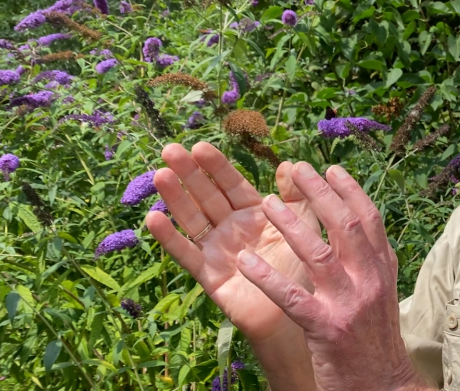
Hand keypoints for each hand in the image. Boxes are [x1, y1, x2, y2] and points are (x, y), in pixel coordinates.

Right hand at [146, 142, 316, 343]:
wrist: (297, 313)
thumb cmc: (302, 266)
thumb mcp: (305, 225)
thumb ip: (298, 196)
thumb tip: (289, 164)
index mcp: (253, 212)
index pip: (231, 184)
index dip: (216, 166)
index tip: (199, 146)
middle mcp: (231, 227)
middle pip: (207, 196)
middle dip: (189, 173)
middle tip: (170, 150)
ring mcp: (216, 248)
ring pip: (192, 218)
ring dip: (176, 198)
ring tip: (161, 175)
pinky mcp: (207, 273)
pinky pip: (186, 253)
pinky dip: (169, 237)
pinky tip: (154, 218)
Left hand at [235, 161, 425, 390]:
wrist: (383, 387)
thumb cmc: (374, 340)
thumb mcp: (380, 293)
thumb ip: (370, 259)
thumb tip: (359, 222)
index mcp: (382, 269)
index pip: (368, 218)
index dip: (349, 189)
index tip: (329, 167)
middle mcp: (369, 281)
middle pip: (345, 226)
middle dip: (320, 193)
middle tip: (297, 169)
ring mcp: (349, 305)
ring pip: (319, 254)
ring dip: (290, 224)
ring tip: (266, 202)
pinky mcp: (326, 329)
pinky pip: (291, 298)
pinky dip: (267, 277)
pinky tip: (245, 261)